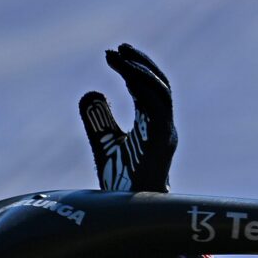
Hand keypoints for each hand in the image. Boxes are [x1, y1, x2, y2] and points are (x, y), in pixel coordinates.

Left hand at [78, 44, 176, 191]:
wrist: (130, 210)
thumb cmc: (122, 181)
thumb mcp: (104, 143)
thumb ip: (98, 120)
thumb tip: (92, 92)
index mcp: (153, 125)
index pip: (149, 89)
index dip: (134, 69)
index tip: (114, 52)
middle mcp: (163, 126)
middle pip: (158, 85)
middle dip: (140, 63)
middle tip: (118, 48)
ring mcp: (165, 133)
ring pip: (160, 91)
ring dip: (139, 70)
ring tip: (118, 55)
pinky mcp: (162, 141)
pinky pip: (157, 107)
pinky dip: (142, 86)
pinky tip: (125, 75)